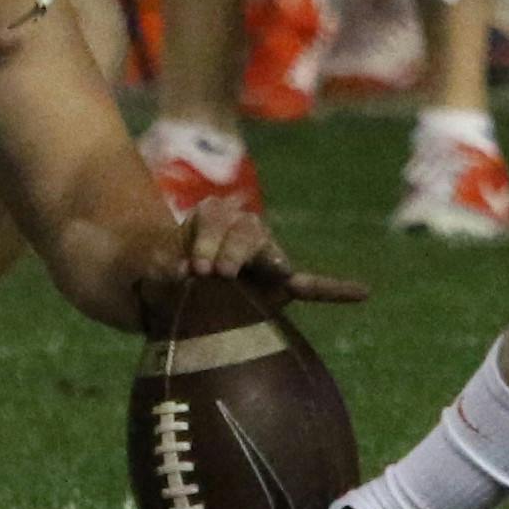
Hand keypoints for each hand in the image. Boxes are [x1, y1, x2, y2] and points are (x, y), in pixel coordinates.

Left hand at [139, 196, 371, 316]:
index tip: (193, 265)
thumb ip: (157, 264)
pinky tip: (363, 293)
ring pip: (269, 251)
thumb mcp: (145, 265)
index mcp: (211, 219)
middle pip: (247, 228)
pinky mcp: (276, 289)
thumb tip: (172, 268)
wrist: (162, 291)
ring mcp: (263, 260)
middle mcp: (241, 233)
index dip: (206, 237)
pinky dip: (335, 289)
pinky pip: (310, 288)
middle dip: (230, 246)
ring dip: (259, 260)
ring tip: (238, 278)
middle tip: (211, 273)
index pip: (216, 215)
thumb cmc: (153, 274)